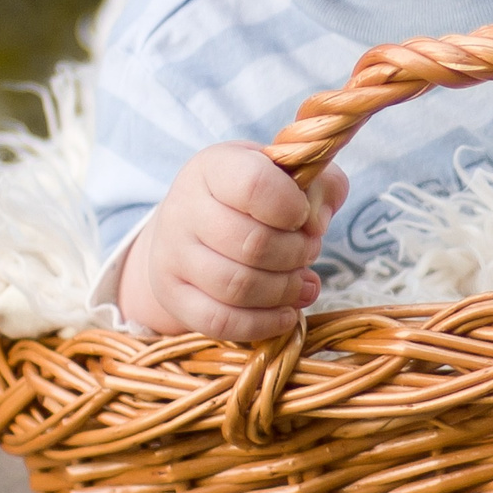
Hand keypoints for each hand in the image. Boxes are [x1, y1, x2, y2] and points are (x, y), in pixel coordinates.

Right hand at [116, 142, 347, 339]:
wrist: (190, 227)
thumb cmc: (251, 198)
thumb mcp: (288, 174)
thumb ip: (320, 185)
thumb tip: (316, 224)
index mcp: (213, 168)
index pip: (254, 185)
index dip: (292, 207)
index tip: (303, 216)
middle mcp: (184, 209)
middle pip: (252, 244)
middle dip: (296, 254)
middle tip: (308, 251)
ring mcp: (172, 256)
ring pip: (237, 287)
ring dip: (284, 290)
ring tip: (302, 282)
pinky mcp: (173, 297)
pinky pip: (220, 322)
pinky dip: (263, 324)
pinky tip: (286, 313)